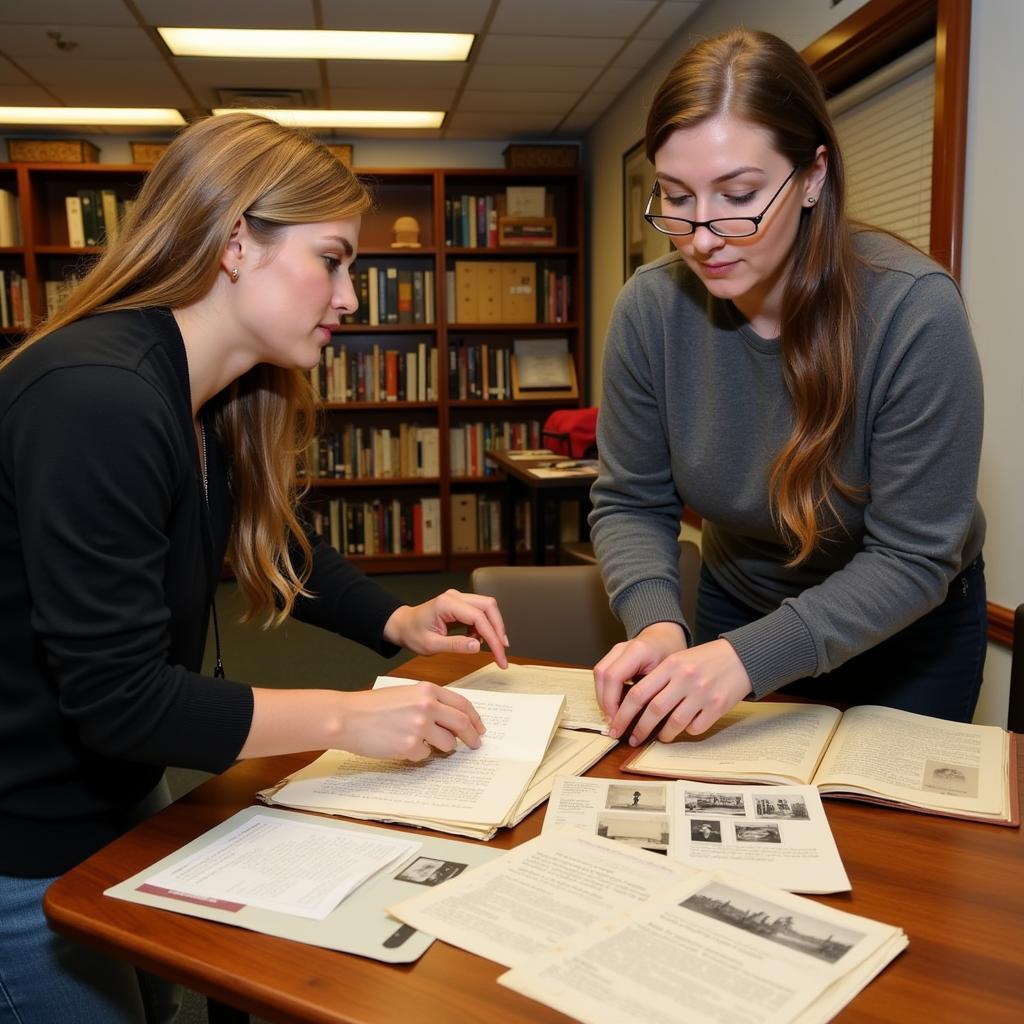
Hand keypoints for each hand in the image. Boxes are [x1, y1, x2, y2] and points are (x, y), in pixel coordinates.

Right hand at [336, 682, 485, 760]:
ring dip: (441, 748)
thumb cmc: (371, 706)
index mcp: (427, 690)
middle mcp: (427, 706)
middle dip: (472, 737)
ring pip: (447, 744)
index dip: (474, 718)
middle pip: (462, 724)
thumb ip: (428, 702)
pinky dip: (417, 754)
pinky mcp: (409, 746)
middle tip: (475, 744)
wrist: (347, 717)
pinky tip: (400, 745)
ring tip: (422, 743)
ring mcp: (420, 727)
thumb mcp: (405, 693)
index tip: (479, 727)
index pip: (462, 704)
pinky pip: (424, 755)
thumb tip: (450, 720)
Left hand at [383, 589, 508, 667]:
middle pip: (489, 606)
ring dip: (493, 628)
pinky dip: (484, 627)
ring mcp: (458, 598)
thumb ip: (454, 645)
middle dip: (498, 629)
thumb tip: (478, 646)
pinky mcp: (460, 603)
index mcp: (446, 604)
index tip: (500, 656)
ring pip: (487, 607)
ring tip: (489, 647)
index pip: (478, 617)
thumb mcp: (431, 645)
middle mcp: (455, 596)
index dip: (493, 637)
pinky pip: (480, 612)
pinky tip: (476, 640)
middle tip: (501, 652)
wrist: (402, 625)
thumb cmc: (412, 634)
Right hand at [593, 622, 687, 720]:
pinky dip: (605, 691)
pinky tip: (613, 706)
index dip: (612, 702)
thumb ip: (656, 693)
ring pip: (598, 674)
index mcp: (638, 650)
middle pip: (602, 675)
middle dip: (605, 703)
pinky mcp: (612, 655)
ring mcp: (615, 649)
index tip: (617, 721)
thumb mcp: (670, 674)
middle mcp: (623, 647)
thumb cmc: (672, 654)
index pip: (614, 677)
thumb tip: (647, 722)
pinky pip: (602, 673)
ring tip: (612, 718)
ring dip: (602, 698)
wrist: (666, 635)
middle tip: (613, 724)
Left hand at [607, 638, 752, 745]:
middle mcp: (685, 678)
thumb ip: (659, 678)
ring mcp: (702, 693)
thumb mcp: (679, 660)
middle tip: (632, 739)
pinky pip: (696, 727)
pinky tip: (685, 728)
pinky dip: (687, 731)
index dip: (624, 713)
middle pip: (654, 709)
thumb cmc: (705, 660)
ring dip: (663, 734)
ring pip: (674, 723)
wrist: (741, 657)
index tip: (617, 725)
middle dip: (639, 728)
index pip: (639, 692)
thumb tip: (634, 704)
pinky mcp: (718, 706)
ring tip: (659, 737)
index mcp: (671, 665)